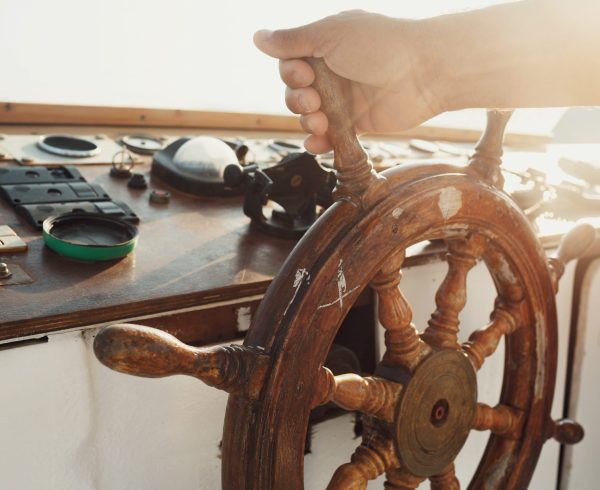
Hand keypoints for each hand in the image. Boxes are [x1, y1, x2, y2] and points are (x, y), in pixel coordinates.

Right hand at [254, 10, 443, 152]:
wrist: (423, 73)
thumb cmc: (380, 45)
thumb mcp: (331, 35)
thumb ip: (293, 41)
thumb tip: (257, 37)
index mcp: (325, 47)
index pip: (290, 63)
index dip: (290, 73)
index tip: (303, 75)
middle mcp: (332, 73)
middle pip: (296, 93)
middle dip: (298, 100)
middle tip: (315, 100)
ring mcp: (344, 100)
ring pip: (310, 116)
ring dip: (308, 121)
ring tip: (321, 121)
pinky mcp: (356, 124)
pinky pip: (329, 137)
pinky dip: (319, 143)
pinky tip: (317, 144)